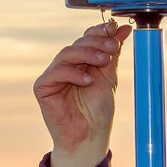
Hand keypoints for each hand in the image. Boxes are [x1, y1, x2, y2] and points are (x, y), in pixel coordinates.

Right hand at [33, 21, 131, 166]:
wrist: (90, 138)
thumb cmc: (98, 112)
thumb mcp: (109, 77)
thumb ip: (113, 53)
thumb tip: (122, 28)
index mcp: (81, 62)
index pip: (86, 38)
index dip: (99, 31)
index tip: (114, 28)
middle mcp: (66, 66)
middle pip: (78, 43)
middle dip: (97, 42)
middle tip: (113, 46)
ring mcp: (53, 75)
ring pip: (67, 54)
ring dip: (88, 53)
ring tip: (104, 61)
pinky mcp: (43, 87)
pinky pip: (56, 72)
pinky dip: (74, 73)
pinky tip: (88, 80)